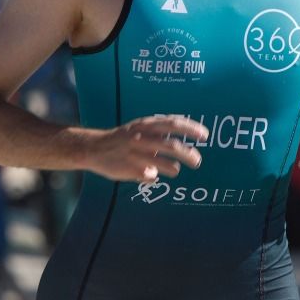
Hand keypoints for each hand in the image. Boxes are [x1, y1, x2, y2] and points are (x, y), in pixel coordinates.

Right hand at [80, 114, 210, 182]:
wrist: (94, 148)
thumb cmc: (124, 137)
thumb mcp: (141, 126)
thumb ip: (161, 128)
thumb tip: (188, 129)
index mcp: (145, 125)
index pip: (173, 124)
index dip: (191, 129)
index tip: (205, 135)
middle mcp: (141, 138)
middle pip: (171, 146)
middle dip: (188, 154)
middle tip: (197, 161)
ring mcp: (135, 154)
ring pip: (163, 164)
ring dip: (174, 168)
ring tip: (175, 170)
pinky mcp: (129, 169)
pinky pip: (150, 175)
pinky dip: (154, 175)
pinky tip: (151, 174)